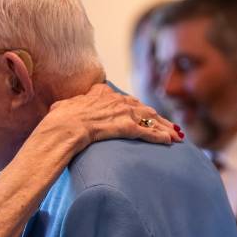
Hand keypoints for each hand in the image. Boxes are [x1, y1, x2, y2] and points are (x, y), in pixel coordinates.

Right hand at [46, 83, 181, 149]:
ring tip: (177, 137)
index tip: (147, 115)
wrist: (62, 128)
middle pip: (144, 110)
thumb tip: (62, 107)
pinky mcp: (126, 126)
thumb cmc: (59, 120)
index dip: (139, 109)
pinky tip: (169, 142)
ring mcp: (123, 113)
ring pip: (150, 120)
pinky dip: (159, 137)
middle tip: (172, 128)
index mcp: (103, 94)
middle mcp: (116, 100)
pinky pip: (148, 132)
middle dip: (160, 120)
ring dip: (165, 128)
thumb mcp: (64, 106)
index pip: (127, 101)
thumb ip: (71, 105)